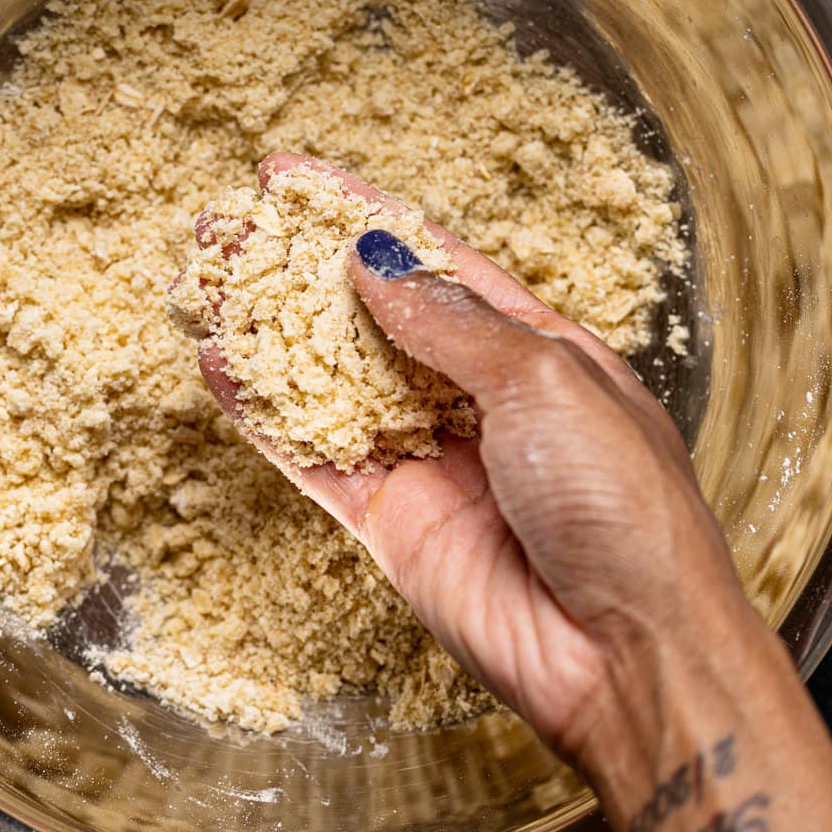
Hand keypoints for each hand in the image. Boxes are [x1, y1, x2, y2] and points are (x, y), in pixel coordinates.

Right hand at [197, 152, 747, 766]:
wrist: (629, 653)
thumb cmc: (625, 505)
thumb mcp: (546, 380)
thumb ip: (450, 322)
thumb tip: (375, 263)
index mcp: (537, 349)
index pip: (434, 262)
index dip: (361, 216)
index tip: (291, 178)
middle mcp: (479, 399)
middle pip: (370, 317)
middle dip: (298, 271)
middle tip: (227, 228)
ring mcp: (431, 461)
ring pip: (330, 382)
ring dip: (268, 334)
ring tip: (202, 280)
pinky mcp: (392, 524)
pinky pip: (316, 457)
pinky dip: (266, 415)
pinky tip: (220, 369)